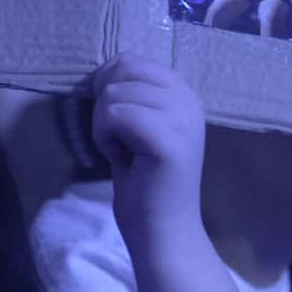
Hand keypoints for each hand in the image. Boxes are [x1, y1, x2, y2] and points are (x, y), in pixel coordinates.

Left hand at [91, 54, 204, 248]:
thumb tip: (104, 70)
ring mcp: (183, 120)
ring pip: (114, 93)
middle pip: (123, 71)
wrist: (161, 231)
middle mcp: (189, 101)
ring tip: (122, 151)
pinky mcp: (169, 141)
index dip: (108, 82)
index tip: (115, 119)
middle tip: (118, 138)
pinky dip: (105, 137)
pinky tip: (121, 159)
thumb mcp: (138, 126)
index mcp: (184, 94)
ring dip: (103, 124)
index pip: (133, 60)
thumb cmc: (144, 182)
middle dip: (105, 102)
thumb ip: (132, 95)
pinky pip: (116, 114)